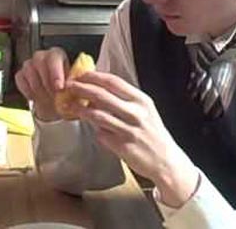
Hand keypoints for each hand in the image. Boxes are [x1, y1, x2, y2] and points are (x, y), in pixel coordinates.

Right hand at [15, 47, 68, 121]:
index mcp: (57, 54)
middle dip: (47, 82)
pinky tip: (35, 97)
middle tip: (54, 95)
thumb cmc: (67, 90)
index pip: (54, 58)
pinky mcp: (21, 74)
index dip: (56, 73)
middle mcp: (42, 56)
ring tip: (47, 98)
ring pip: (29, 71)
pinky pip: (20, 79)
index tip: (59, 87)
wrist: (55, 101)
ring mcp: (29, 64)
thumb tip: (72, 86)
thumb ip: (73, 84)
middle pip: (39, 62)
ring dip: (38, 87)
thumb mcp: (74, 86)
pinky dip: (27, 90)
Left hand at [66, 71, 199, 207]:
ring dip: (81, 109)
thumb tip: (99, 89)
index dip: (95, 77)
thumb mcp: (145, 111)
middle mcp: (136, 114)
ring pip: (98, 115)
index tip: (81, 74)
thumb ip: (125, 100)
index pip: (114, 82)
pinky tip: (92, 129)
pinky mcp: (122, 147)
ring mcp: (129, 131)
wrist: (165, 160)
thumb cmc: (152, 132)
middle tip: (69, 86)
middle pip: (102, 96)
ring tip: (71, 106)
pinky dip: (95, 130)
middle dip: (82, 88)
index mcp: (142, 101)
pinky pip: (101, 135)